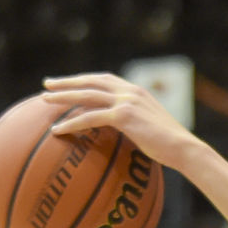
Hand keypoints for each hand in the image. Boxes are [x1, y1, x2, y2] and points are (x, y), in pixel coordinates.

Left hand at [41, 72, 195, 170]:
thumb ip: (135, 125)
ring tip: (44, 100)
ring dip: (63, 96)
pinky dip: (72, 122)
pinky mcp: (124, 116)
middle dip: (67, 81)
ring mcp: (126, 101)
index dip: (84, 79)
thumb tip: (123, 137)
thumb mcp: (150, 130)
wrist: (183, 148)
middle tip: (47, 84)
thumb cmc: (169, 147)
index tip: (68, 82)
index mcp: (135, 91)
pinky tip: (58, 129)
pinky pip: (91, 117)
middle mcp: (130, 91)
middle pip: (91, 81)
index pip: (104, 79)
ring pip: (87, 95)